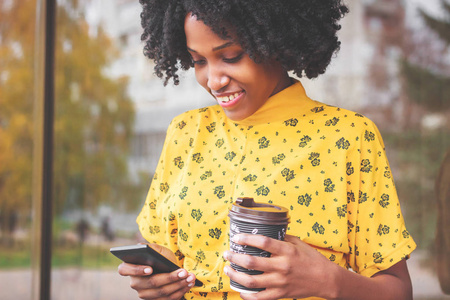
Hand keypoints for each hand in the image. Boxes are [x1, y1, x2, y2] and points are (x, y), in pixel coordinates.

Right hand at [118, 243, 196, 299]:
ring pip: (161, 292)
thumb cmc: (162, 258)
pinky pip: (167, 299)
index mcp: (129, 268)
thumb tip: (141, 247)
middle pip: (150, 282)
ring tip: (190, 277)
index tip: (150, 269)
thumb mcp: (158, 250)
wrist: (170, 268)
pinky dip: (180, 291)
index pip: (124, 269)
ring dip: (179, 285)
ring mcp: (144, 294)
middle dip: (170, 277)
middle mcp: (135, 283)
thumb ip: (150, 247)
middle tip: (184, 272)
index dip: (136, 270)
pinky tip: (189, 283)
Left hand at [223, 234, 337, 299]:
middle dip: (235, 257)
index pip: (262, 241)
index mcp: (286, 250)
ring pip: (252, 281)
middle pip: (252, 262)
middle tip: (227, 254)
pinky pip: (260, 298)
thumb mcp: (298, 243)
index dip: (246, 238)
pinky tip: (240, 289)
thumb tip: (265, 230)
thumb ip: (281, 237)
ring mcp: (281, 282)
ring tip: (228, 270)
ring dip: (236, 275)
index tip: (236, 237)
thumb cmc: (311, 258)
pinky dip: (247, 295)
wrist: (326, 279)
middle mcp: (282, 266)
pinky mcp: (281, 294)